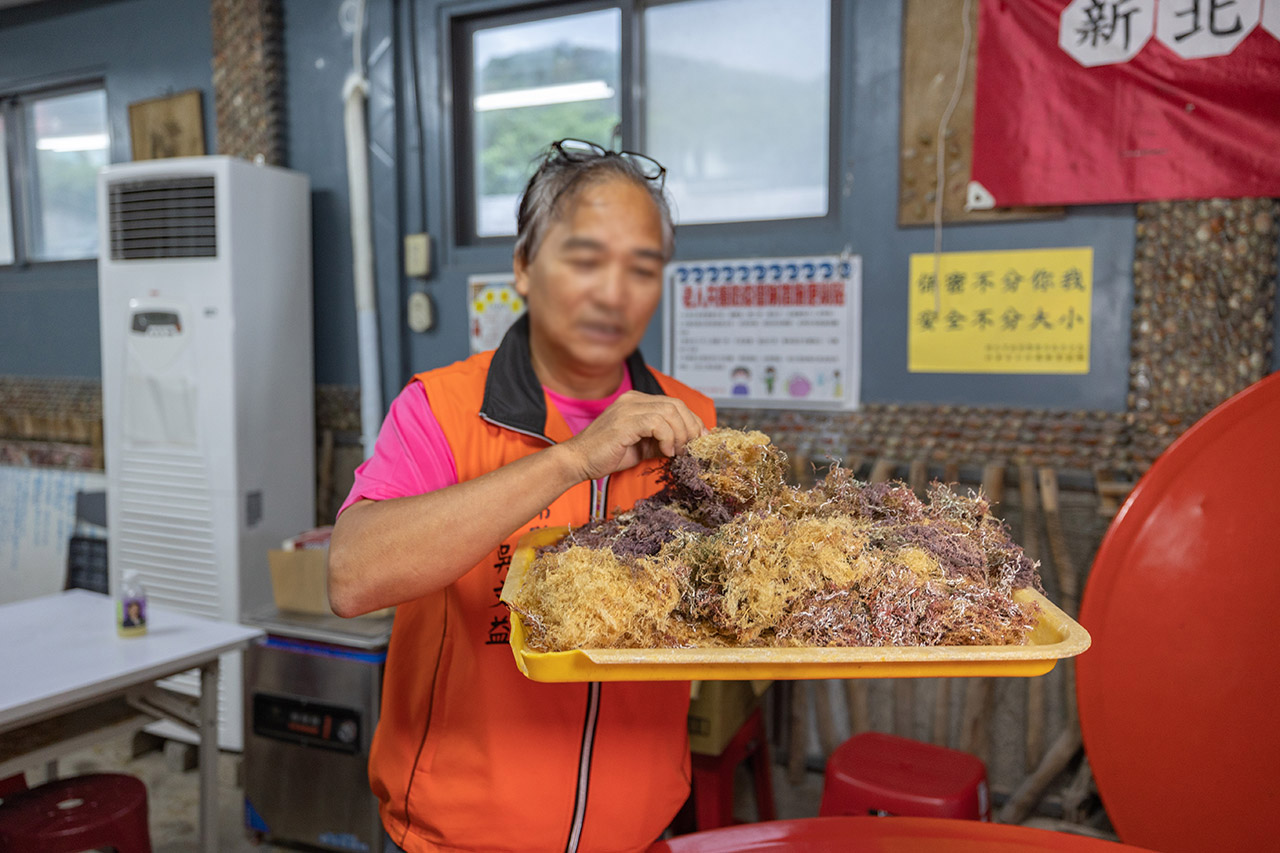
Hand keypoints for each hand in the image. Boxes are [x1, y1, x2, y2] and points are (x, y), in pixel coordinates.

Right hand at [558, 391, 706, 481]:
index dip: (691, 421)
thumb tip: (688, 443)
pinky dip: (667, 438)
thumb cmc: (607, 455)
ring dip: (679, 434)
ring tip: (676, 452)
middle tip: (691, 448)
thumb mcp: (643, 446)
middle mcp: (633, 399)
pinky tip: (664, 452)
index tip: (699, 439)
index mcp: (637, 401)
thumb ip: (663, 440)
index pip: (674, 404)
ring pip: (670, 412)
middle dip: (690, 427)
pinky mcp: (625, 421)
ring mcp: (628, 408)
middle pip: (676, 405)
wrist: (578, 461)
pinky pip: (657, 423)